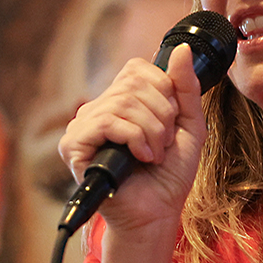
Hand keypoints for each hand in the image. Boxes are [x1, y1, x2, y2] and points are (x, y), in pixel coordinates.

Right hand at [58, 44, 205, 233]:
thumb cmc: (169, 174)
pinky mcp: (73, 145)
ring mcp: (83, 125)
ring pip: (124, 103)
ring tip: (154, 155)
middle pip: (134, 83)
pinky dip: (134, 138)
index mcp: (121, 101)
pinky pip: (107, 122)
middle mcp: (98, 108)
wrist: (157, 214)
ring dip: (152, 131)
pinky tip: (140, 158)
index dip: (163, 90)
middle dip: (162, 115)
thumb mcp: (189, 125)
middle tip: (164, 143)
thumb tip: (183, 49)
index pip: (138, 69)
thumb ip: (186, 87)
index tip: (171, 122)